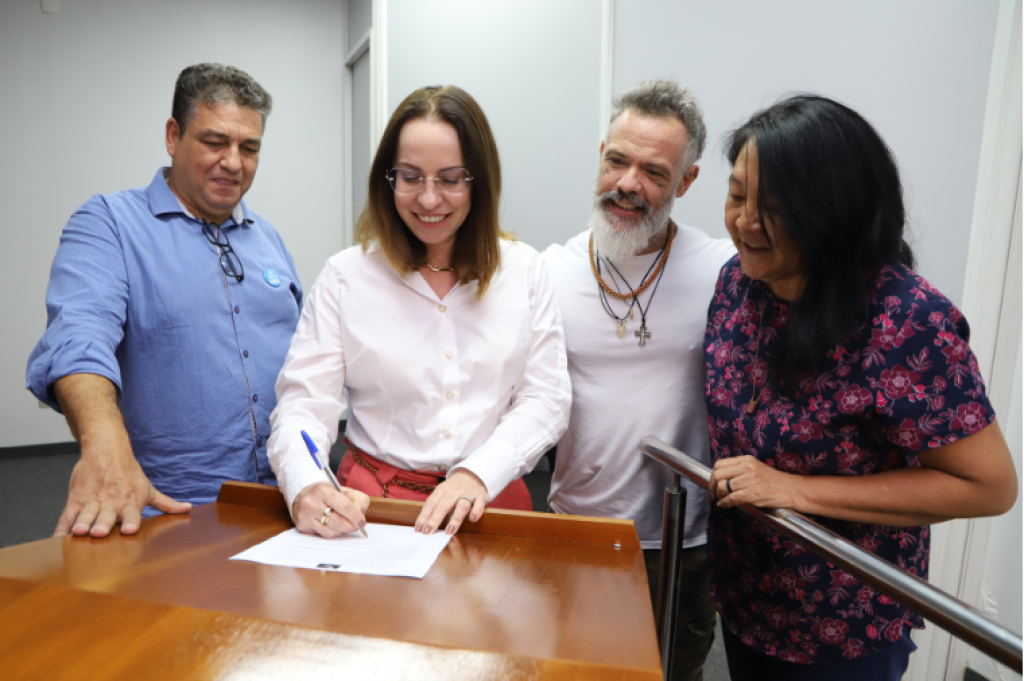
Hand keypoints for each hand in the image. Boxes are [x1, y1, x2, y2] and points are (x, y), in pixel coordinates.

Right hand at [55, 423, 191, 537]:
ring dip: (83, 523)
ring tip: (79, 531)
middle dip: (104, 524)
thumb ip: (166, 503)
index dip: (131, 521)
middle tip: (100, 532)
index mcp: (131, 502)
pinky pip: (67, 515)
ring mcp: (93, 501)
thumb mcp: (148, 488)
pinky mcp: (76, 500)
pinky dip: (62, 527)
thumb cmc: (129, 473)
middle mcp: (112, 503)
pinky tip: (57, 538)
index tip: (130, 530)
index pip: (132, 513)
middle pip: (107, 516)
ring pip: (86, 514)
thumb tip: (188, 509)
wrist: (106, 450)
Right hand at [292, 482, 369, 537]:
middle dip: (350, 526)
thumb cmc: (327, 494)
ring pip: (330, 531)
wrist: (303, 496)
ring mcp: (306, 516)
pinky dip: (333, 533)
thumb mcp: (344, 490)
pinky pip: (323, 535)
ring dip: (342, 530)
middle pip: (337, 521)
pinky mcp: (303, 526)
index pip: (344, 506)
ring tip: (345, 525)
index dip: (356, 516)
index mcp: (323, 490)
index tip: (362, 522)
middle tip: (355, 526)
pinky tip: (335, 527)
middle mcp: (311, 503)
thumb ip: (358, 500)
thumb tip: (360, 517)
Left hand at [415, 469, 488, 534]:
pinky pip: (479, 503)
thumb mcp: (442, 493)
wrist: (473, 473)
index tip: (419, 529)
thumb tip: (424, 525)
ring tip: (449, 531)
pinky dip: (476, 511)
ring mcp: (468, 493)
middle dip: (435, 519)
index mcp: (442, 490)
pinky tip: (472, 519)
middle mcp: (454, 491)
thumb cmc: (454, 488)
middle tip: (429, 531)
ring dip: (455, 518)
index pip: (431, 503)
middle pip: (444, 505)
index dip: (424, 516)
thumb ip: (435, 507)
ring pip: (461, 505)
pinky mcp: (481, 496)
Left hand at [709, 455, 799, 510]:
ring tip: (721, 499)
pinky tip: (724, 505)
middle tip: (713, 493)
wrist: (791, 490)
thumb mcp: (756, 468)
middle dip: (712, 486)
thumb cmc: (773, 481)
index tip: (712, 482)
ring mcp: (749, 481)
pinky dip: (724, 503)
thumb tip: (721, 478)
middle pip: (718, 475)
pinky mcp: (752, 494)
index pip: (720, 464)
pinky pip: (731, 498)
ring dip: (719, 496)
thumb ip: (740, 470)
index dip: (712, 475)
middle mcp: (746, 468)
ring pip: (723, 487)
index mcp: (746, 460)